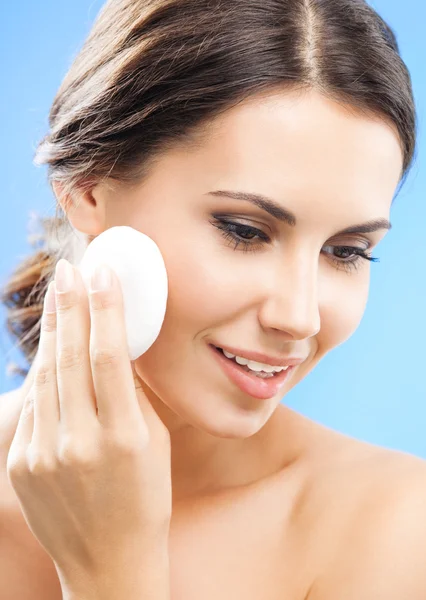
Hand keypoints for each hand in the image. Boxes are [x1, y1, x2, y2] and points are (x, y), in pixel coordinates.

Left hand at [6, 259, 171, 587]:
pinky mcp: (21, 463)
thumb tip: (117, 342)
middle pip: (71, 357)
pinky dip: (44, 369)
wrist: (109, 560)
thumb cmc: (146, 497)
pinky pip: (33, 403)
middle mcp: (80, 444)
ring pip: (46, 375)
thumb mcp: (155, 442)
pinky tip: (53, 345)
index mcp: (126, 438)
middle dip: (70, 306)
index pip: (109, 357)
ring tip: (60, 296)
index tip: (103, 274)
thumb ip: (133, 393)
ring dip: (54, 331)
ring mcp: (44, 455)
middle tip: (70, 270)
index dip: (105, 309)